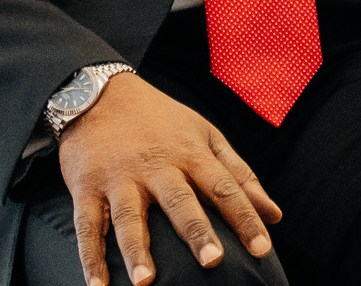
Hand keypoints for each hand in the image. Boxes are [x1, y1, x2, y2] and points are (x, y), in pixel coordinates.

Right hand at [57, 73, 279, 285]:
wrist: (98, 93)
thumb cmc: (161, 121)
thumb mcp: (205, 135)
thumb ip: (239, 175)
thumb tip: (275, 216)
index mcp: (188, 152)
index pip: (222, 187)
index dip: (244, 217)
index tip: (262, 249)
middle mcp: (155, 164)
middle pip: (178, 200)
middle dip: (195, 230)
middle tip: (212, 261)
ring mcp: (118, 176)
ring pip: (128, 216)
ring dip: (135, 250)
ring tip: (145, 282)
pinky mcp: (85, 186)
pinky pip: (86, 225)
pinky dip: (90, 257)